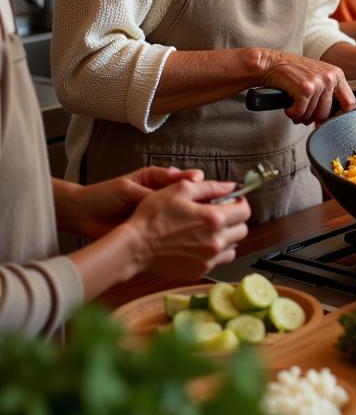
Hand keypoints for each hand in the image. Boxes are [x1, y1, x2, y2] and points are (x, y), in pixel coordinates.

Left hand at [74, 166, 201, 238]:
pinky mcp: (152, 230)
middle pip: (187, 197)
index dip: (197, 182)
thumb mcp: (129, 186)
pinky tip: (189, 235)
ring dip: (193, 217)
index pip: (184, 179)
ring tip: (205, 219)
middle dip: (200, 201)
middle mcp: (161, 196)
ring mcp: (158, 215)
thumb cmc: (103, 195)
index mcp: (157, 180)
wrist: (82, 216)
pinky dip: (180, 233)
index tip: (211, 184)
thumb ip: (153, 188)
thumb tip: (180, 186)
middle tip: (213, 204)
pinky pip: (170, 230)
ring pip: (182, 214)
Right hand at [127, 178, 250, 279]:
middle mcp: (215, 241)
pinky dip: (216, 252)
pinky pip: (219, 261)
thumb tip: (231, 187)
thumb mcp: (180, 189)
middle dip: (235, 219)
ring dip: (228, 236)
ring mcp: (208, 259)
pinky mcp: (199, 271)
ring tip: (211, 229)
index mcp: (214, 219)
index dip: (241, 203)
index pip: (245, 211)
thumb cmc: (153, 216)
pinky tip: (202, 243)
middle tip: (221, 213)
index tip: (233, 200)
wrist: (134, 247)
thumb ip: (210, 187)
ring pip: (233, 247)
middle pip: (242, 230)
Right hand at [260, 50, 355, 122]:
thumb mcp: (319, 76)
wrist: (272, 63)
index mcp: (337, 75)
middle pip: (326, 113)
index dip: (338, 115)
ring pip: (312, 114)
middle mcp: (330, 77)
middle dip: (312, 117)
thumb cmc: (295, 72)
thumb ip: (330, 92)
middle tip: (302, 111)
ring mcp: (318, 82)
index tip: (327, 119)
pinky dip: (292, 113)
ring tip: (294, 106)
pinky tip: (289, 107)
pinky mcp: (305, 89)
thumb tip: (335, 117)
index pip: (349, 103)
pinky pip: (301, 113)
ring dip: (300, 116)